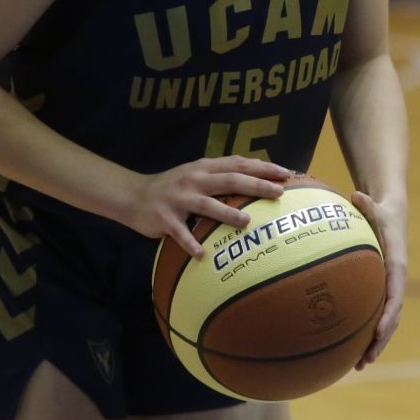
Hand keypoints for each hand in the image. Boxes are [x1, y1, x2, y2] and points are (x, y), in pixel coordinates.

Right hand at [125, 156, 289, 257]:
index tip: (286, 173)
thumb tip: (257, 178)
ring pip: (207, 205)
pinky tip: (202, 255)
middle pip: (230, 180)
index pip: (238, 164)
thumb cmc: (173, 187)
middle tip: (278, 193)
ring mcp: (179, 198)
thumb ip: (221, 174)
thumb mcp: (196, 174)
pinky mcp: (165, 218)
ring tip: (246, 221)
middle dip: (256, 185)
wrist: (133, 196)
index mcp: (204, 168)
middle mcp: (194, 180)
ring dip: (227, 213)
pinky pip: (180, 233)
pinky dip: (191, 243)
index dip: (262, 167)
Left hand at [350, 189, 407, 368]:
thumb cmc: (381, 213)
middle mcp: (395, 284)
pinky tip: (347, 349)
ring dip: (374, 345)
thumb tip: (357, 195)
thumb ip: (367, 205)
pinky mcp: (380, 292)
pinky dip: (365, 333)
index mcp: (396, 267)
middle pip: (391, 318)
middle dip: (380, 341)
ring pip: (384, 323)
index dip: (388, 315)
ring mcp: (388, 290)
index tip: (379, 332)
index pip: (395, 295)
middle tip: (366, 360)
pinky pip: (374, 316)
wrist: (392, 217)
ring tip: (358, 366)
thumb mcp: (376, 207)